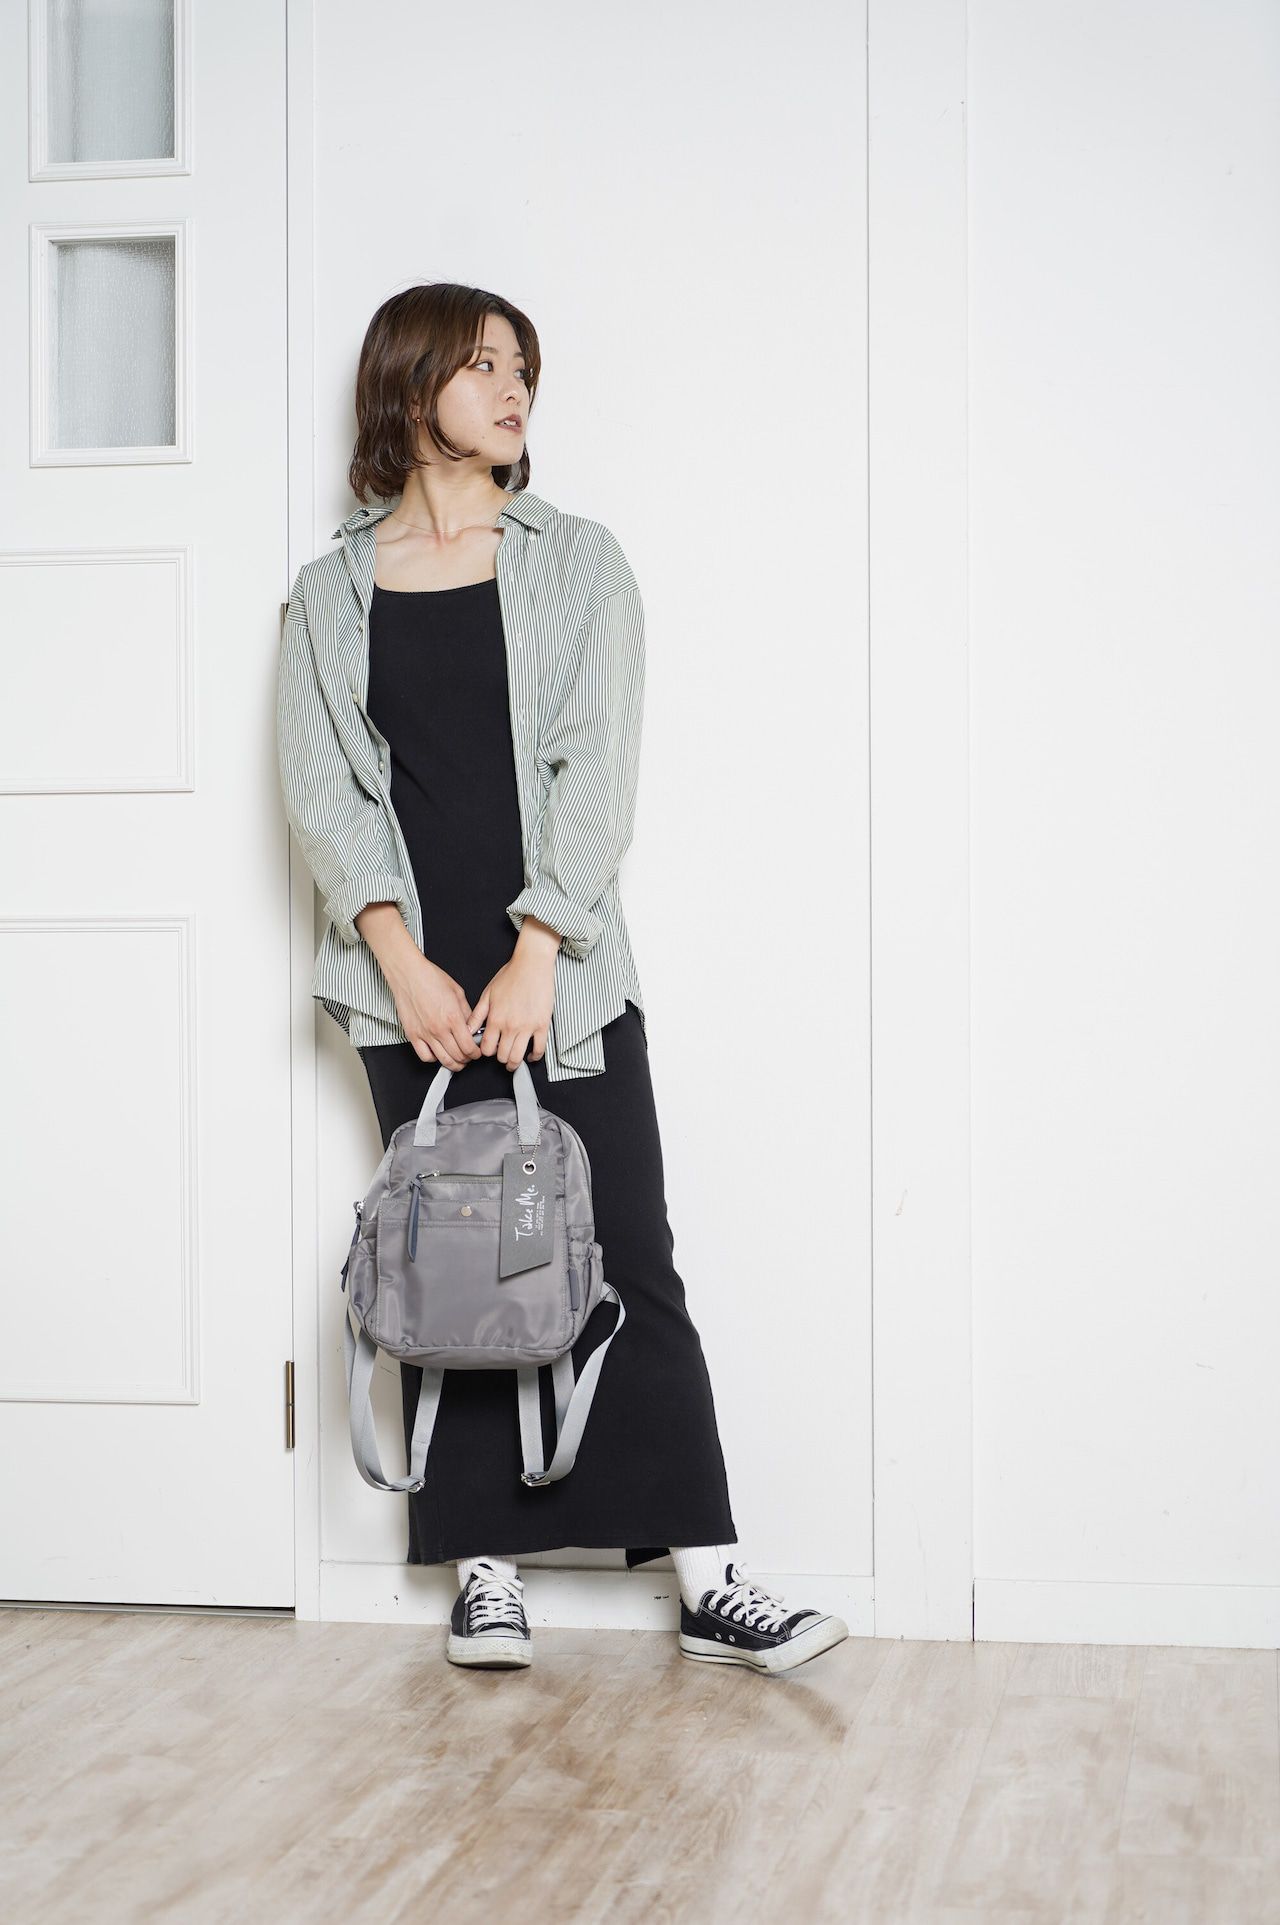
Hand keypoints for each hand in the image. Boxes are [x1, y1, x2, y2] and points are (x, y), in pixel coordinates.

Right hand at [386, 954, 483, 1070]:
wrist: (409, 974)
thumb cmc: (431, 978)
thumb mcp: (457, 993)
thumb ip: (466, 1013)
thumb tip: (472, 1026)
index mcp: (453, 1018)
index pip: (469, 1047)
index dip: (475, 1053)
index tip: (476, 1052)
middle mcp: (440, 1028)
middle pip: (458, 1056)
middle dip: (466, 1060)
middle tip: (468, 1057)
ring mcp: (425, 1033)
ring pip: (443, 1060)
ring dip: (453, 1064)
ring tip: (456, 1061)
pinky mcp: (412, 1035)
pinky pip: (424, 1056)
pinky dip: (433, 1059)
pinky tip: (438, 1054)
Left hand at [469, 941, 556, 1070]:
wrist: (532, 965)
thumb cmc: (511, 975)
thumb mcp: (488, 994)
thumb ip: (477, 1015)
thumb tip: (468, 1031)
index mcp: (495, 1019)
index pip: (487, 1048)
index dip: (487, 1052)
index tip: (490, 1050)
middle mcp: (510, 1026)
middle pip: (502, 1056)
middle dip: (500, 1058)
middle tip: (502, 1055)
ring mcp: (527, 1027)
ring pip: (518, 1057)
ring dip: (514, 1063)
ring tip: (514, 1061)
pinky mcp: (542, 1025)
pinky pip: (539, 1049)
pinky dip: (535, 1056)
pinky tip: (531, 1054)